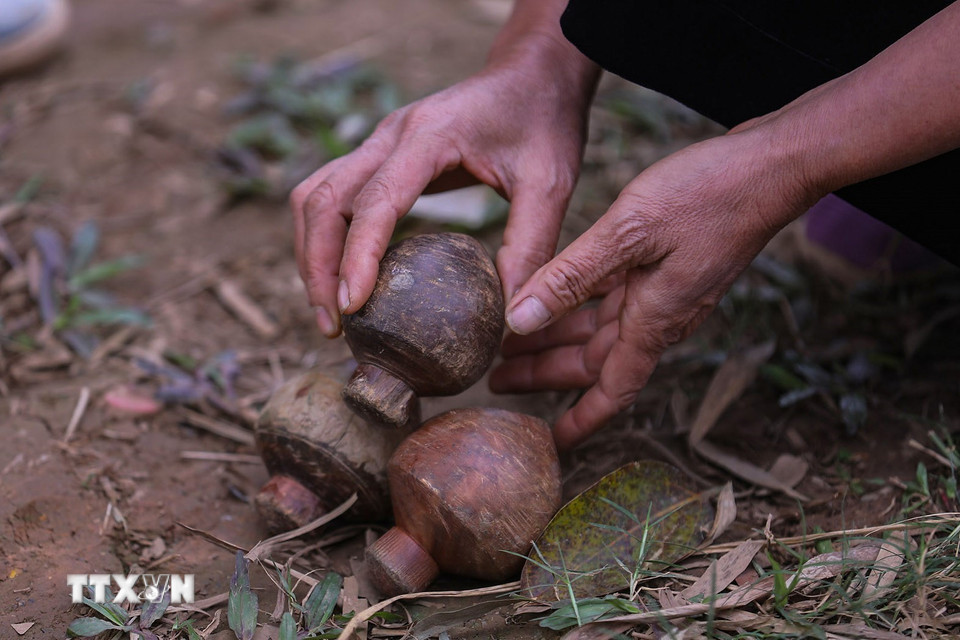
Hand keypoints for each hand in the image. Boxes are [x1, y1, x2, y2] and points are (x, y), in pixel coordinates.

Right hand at [290, 33, 598, 335]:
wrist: (532, 72)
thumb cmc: (543, 120)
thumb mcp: (551, 183)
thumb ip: (531, 246)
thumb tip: (512, 318)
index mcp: (430, 136)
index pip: (375, 201)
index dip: (357, 256)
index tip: (352, 307)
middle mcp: (390, 134)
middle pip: (323, 200)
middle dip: (318, 266)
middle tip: (333, 326)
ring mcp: (378, 141)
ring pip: (314, 196)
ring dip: (310, 253)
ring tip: (329, 310)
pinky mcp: (378, 154)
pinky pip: (330, 194)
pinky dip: (323, 237)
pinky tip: (341, 276)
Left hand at [490, 127, 821, 449]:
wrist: (772, 166)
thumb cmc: (709, 194)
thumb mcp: (627, 232)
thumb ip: (571, 278)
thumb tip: (520, 322)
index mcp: (653, 319)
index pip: (611, 389)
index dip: (580, 420)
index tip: (549, 442)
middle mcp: (660, 315)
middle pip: (594, 361)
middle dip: (545, 374)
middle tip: (497, 378)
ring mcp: (666, 293)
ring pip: (601, 330)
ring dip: (557, 338)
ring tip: (512, 341)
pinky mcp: (667, 268)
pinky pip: (614, 301)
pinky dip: (580, 305)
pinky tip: (554, 297)